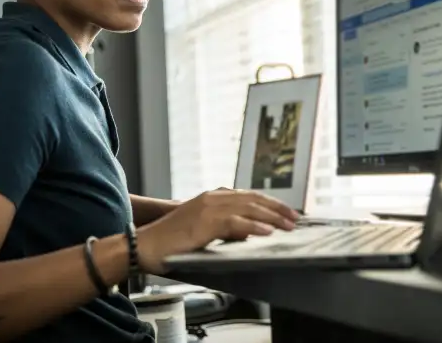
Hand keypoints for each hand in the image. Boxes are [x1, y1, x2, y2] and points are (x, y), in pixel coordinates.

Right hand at [136, 189, 298, 273]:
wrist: (145, 245)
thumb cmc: (170, 242)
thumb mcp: (202, 229)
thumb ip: (224, 227)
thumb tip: (247, 233)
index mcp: (213, 197)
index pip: (249, 196)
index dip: (271, 204)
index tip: (288, 212)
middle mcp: (213, 198)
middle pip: (253, 200)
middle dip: (277, 208)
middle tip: (296, 218)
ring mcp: (209, 208)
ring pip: (248, 208)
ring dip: (272, 217)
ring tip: (288, 225)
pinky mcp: (204, 222)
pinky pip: (235, 223)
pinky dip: (253, 227)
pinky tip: (267, 232)